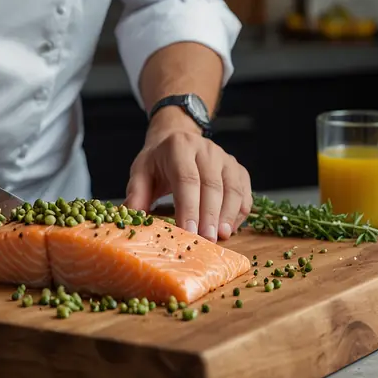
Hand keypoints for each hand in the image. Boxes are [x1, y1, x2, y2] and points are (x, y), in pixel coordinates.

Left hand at [123, 109, 251, 241]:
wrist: (177, 138)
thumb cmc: (158, 161)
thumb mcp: (141, 171)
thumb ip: (136, 193)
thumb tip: (132, 217)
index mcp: (179, 147)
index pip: (187, 179)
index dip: (190, 206)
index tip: (189, 231)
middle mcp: (206, 149)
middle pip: (212, 185)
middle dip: (210, 215)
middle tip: (207, 240)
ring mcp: (225, 158)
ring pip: (232, 188)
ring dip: (228, 215)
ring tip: (221, 237)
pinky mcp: (238, 169)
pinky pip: (245, 192)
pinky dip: (240, 212)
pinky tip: (229, 228)